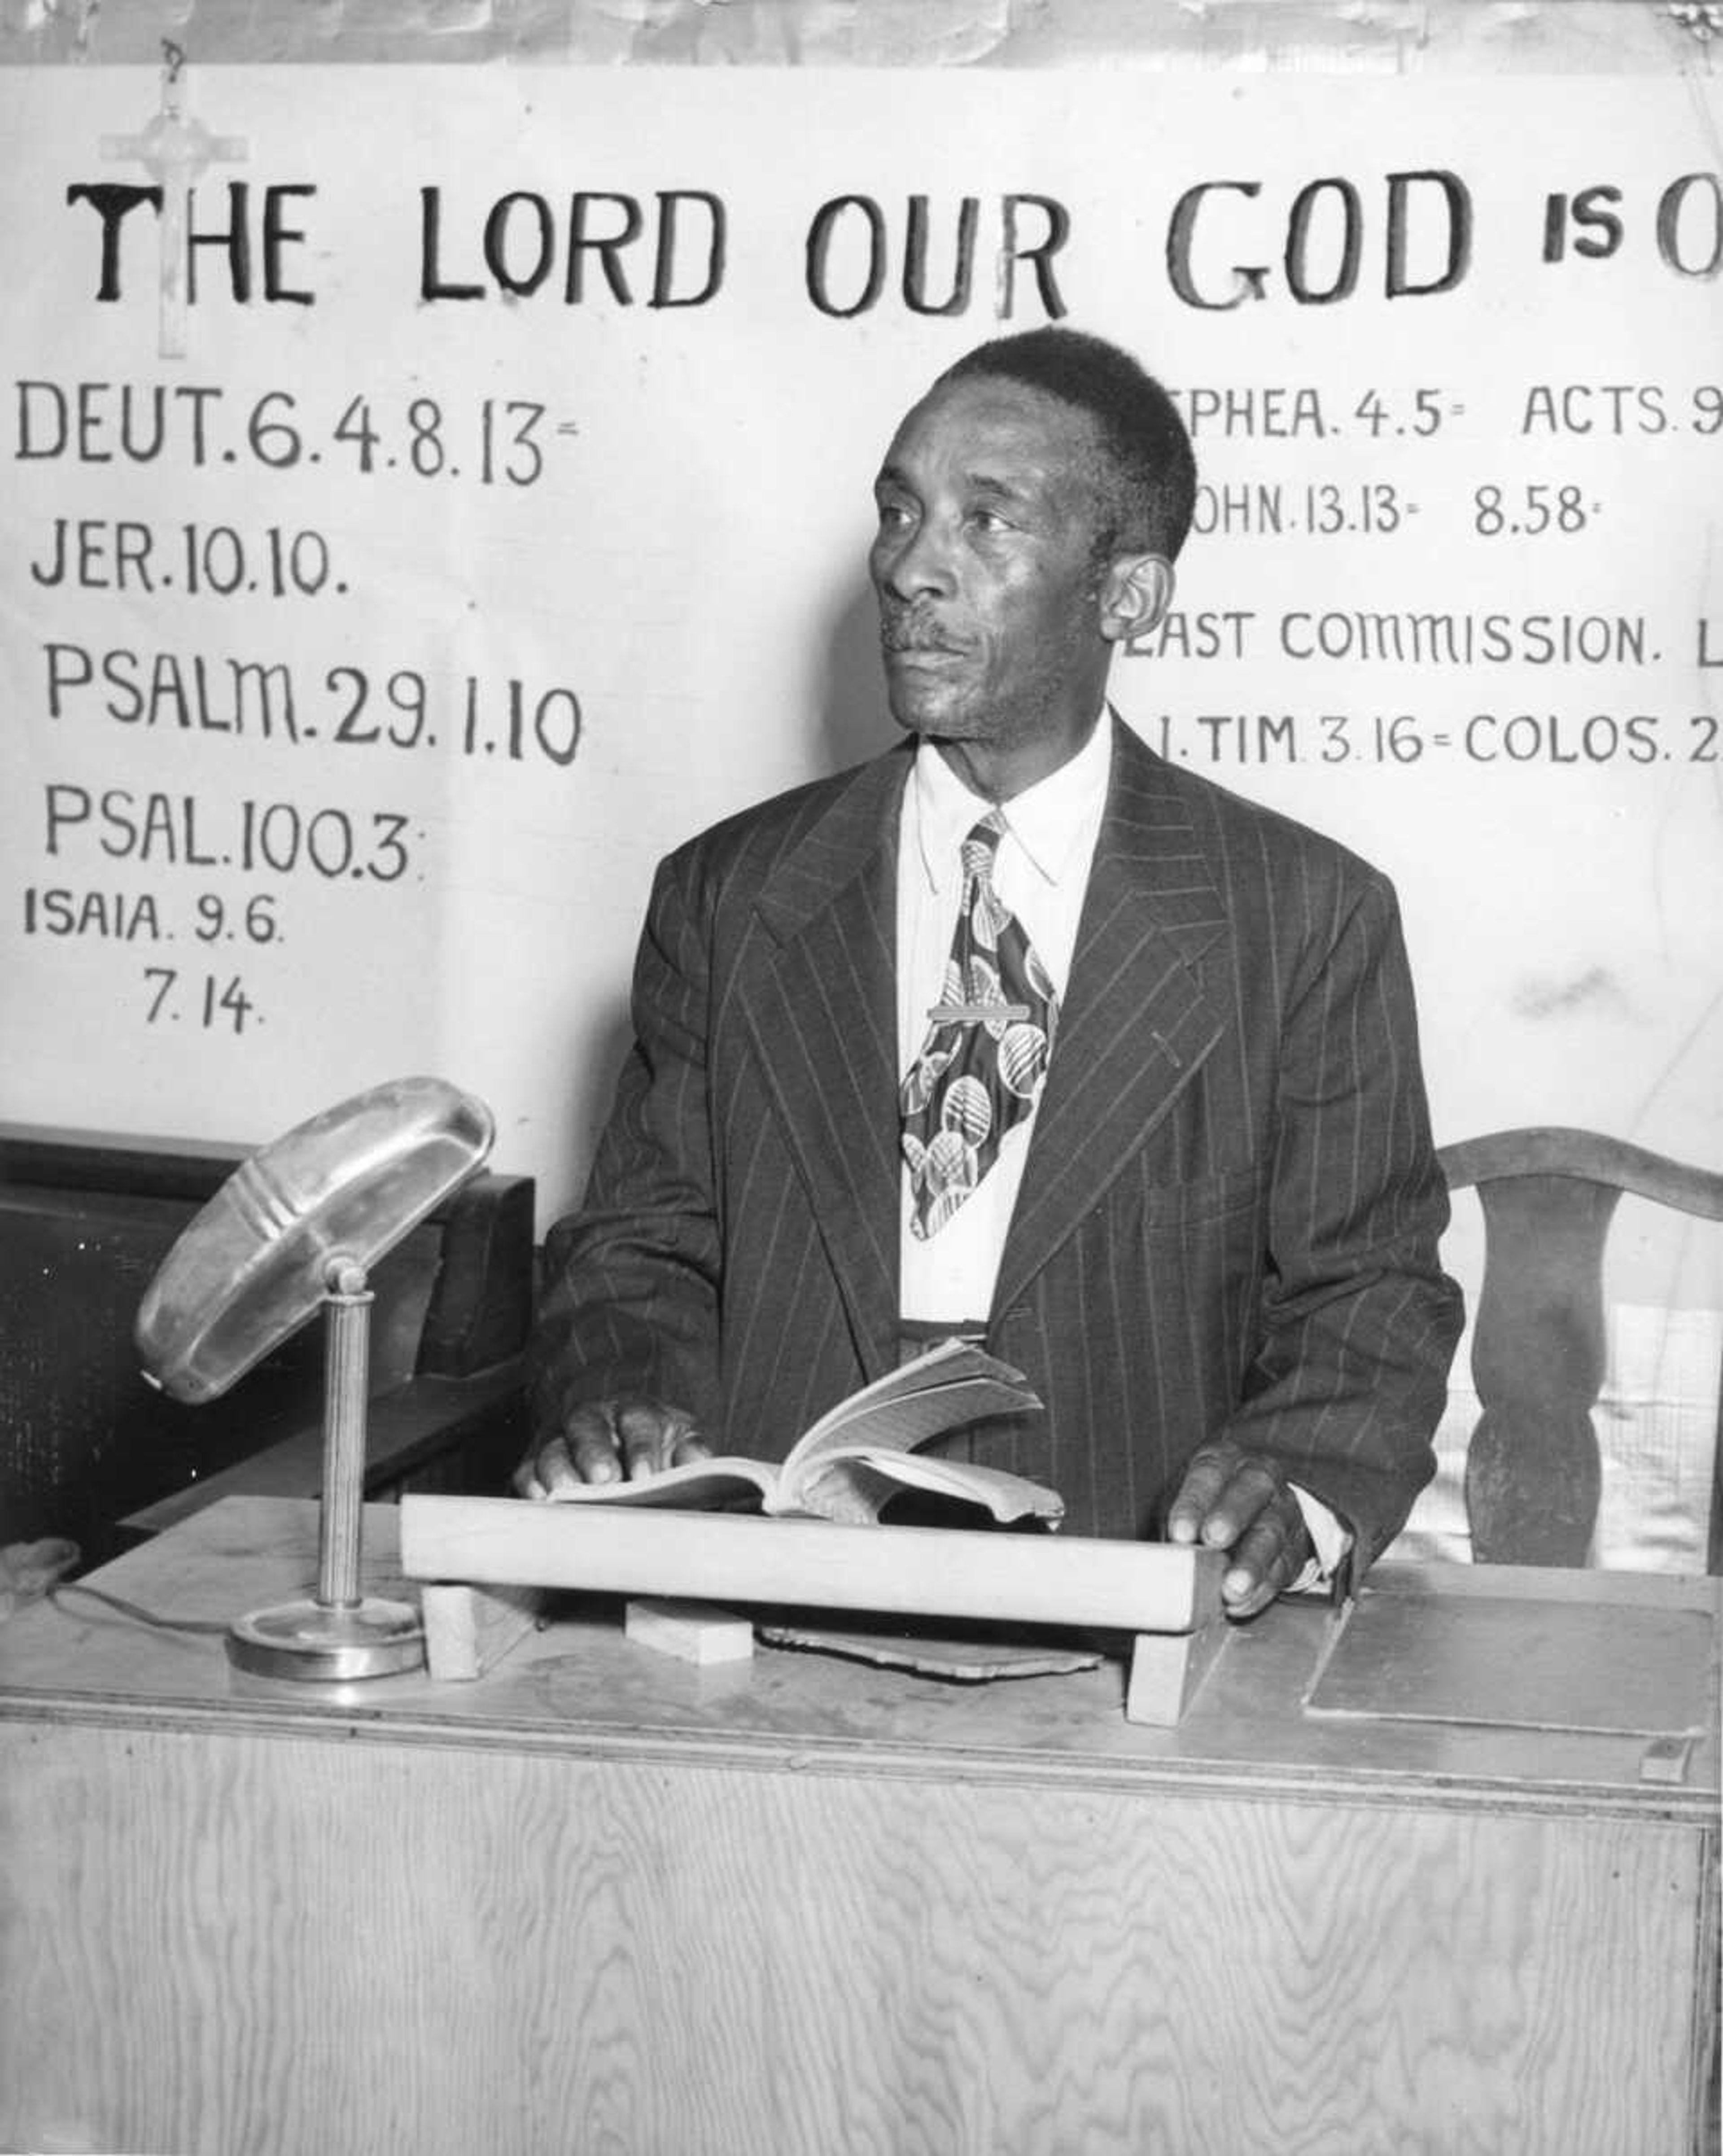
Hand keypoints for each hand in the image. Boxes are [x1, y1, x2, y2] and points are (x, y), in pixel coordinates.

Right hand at [512, 1398, 710, 1500]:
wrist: (618, 1433)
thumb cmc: (656, 1446)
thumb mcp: (681, 1438)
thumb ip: (694, 1450)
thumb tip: (699, 1464)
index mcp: (636, 1411)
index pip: (639, 1422)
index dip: (642, 1447)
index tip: (645, 1475)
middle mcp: (594, 1419)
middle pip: (588, 1428)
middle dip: (594, 1452)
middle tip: (604, 1480)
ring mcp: (562, 1439)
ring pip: (553, 1448)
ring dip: (558, 1471)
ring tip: (564, 1495)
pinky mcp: (537, 1461)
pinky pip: (527, 1469)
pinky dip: (530, 1484)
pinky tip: (539, 1500)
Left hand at [1165, 1439, 1313, 1619]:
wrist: (1255, 1510)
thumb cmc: (1207, 1503)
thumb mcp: (1186, 1500)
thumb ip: (1178, 1522)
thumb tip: (1163, 1557)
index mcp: (1225, 1459)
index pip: (1210, 1471)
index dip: (1195, 1501)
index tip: (1180, 1532)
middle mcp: (1260, 1478)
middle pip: (1253, 1489)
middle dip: (1231, 1516)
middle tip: (1213, 1541)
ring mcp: (1283, 1511)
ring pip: (1272, 1532)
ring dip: (1250, 1563)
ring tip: (1231, 1589)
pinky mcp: (1294, 1547)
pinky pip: (1283, 1567)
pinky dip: (1262, 1589)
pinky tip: (1242, 1603)